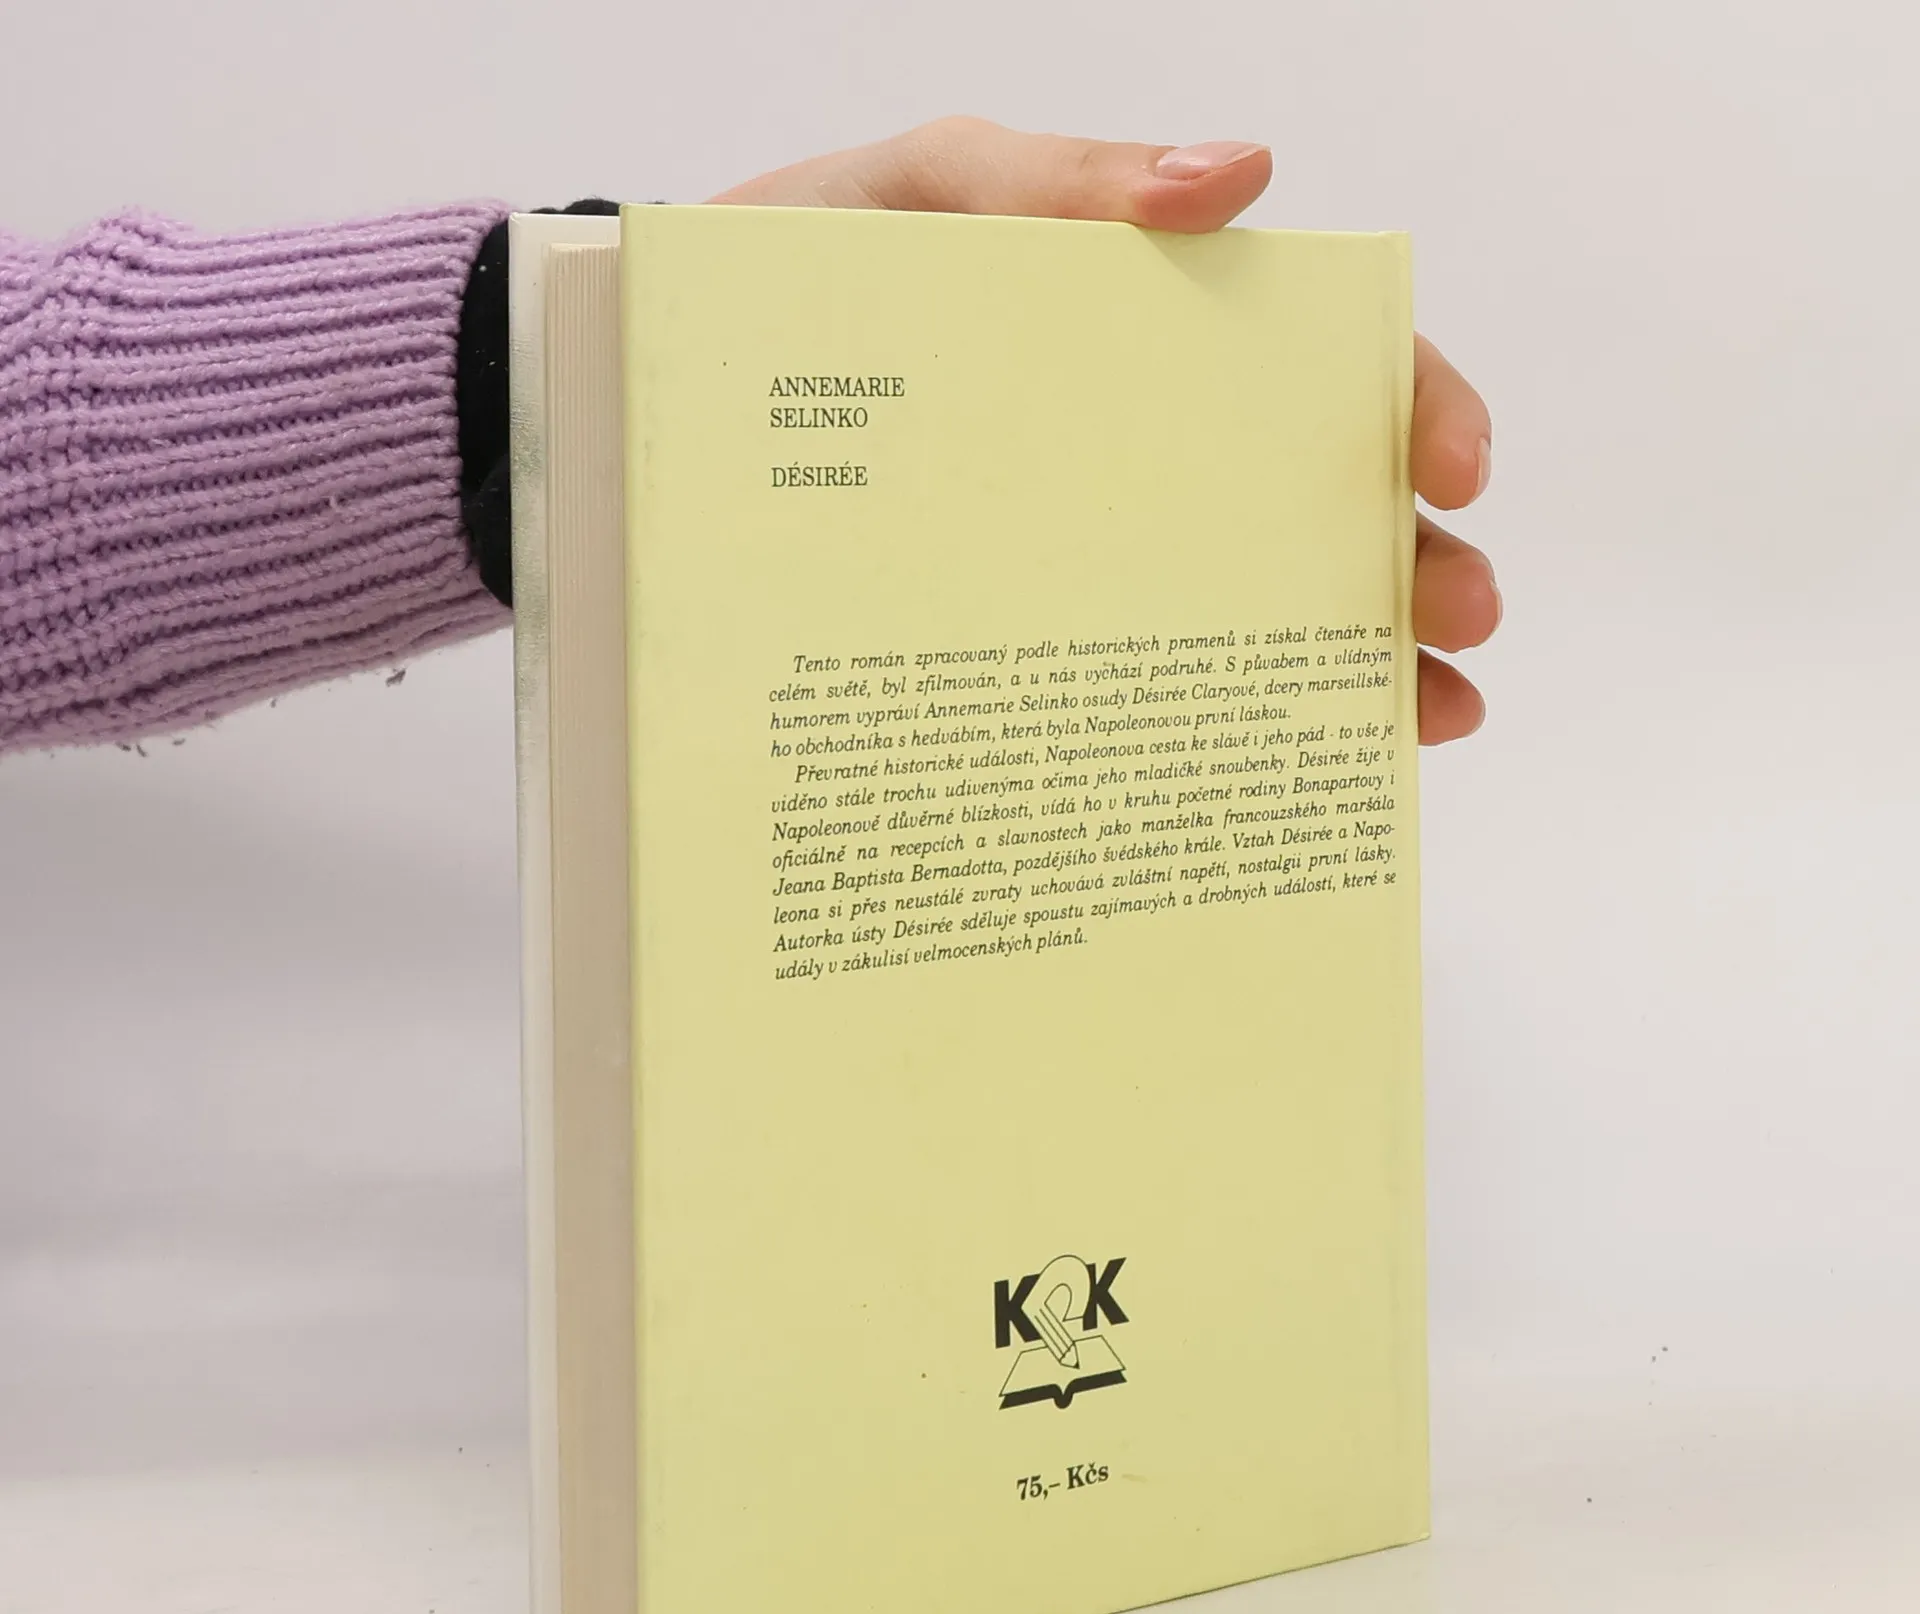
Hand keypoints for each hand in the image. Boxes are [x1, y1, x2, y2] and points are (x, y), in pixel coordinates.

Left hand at [714, 118, 1497, 744]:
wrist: (679, 392)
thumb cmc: (809, 276)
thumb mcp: (930, 194)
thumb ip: (1064, 182)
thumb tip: (1238, 177)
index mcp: (1151, 336)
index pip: (1322, 362)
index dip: (1413, 404)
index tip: (1454, 470)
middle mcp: (1149, 451)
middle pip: (1321, 500)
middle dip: (1411, 559)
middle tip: (1457, 616)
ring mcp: (1099, 549)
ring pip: (1262, 605)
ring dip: (1362, 657)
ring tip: (1429, 714)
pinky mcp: (1035, 634)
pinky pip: (1151, 685)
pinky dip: (1232, 727)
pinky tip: (1292, 766)